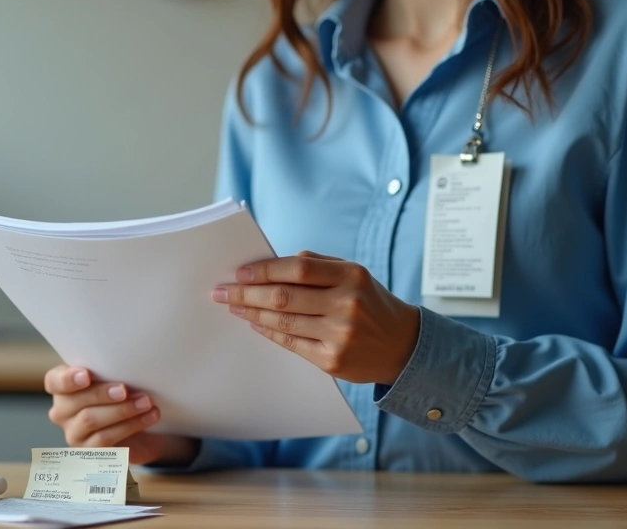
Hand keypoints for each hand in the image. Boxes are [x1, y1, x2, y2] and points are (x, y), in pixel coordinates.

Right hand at [43, 365, 198, 464]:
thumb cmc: (122, 395)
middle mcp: (62, 410)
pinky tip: (149, 416)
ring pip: (91, 420)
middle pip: (75, 401)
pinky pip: (106, 439)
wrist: (140, 428)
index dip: (67, 379)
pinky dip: (130, 425)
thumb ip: (110, 371)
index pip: (54, 381)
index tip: (86, 375)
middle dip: (102, 394)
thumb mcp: (114, 378)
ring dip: (122, 410)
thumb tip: (126, 360)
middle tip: (125, 389)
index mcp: (62, 387)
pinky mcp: (89, 451)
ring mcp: (73, 433)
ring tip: (146, 402)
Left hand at [212, 251, 420, 384]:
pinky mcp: (332, 360)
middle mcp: (346, 304)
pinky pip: (290, 344)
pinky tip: (255, 324)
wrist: (403, 345)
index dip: (264, 270)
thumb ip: (316, 265)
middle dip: (246, 294)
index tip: (239, 273)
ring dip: (252, 314)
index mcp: (351, 276)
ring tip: (234, 308)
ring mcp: (339, 335)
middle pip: (283, 297)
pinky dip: (269, 332)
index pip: (297, 268)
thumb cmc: (370, 302)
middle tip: (222, 292)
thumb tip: (270, 265)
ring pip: (283, 322)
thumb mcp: (353, 274)